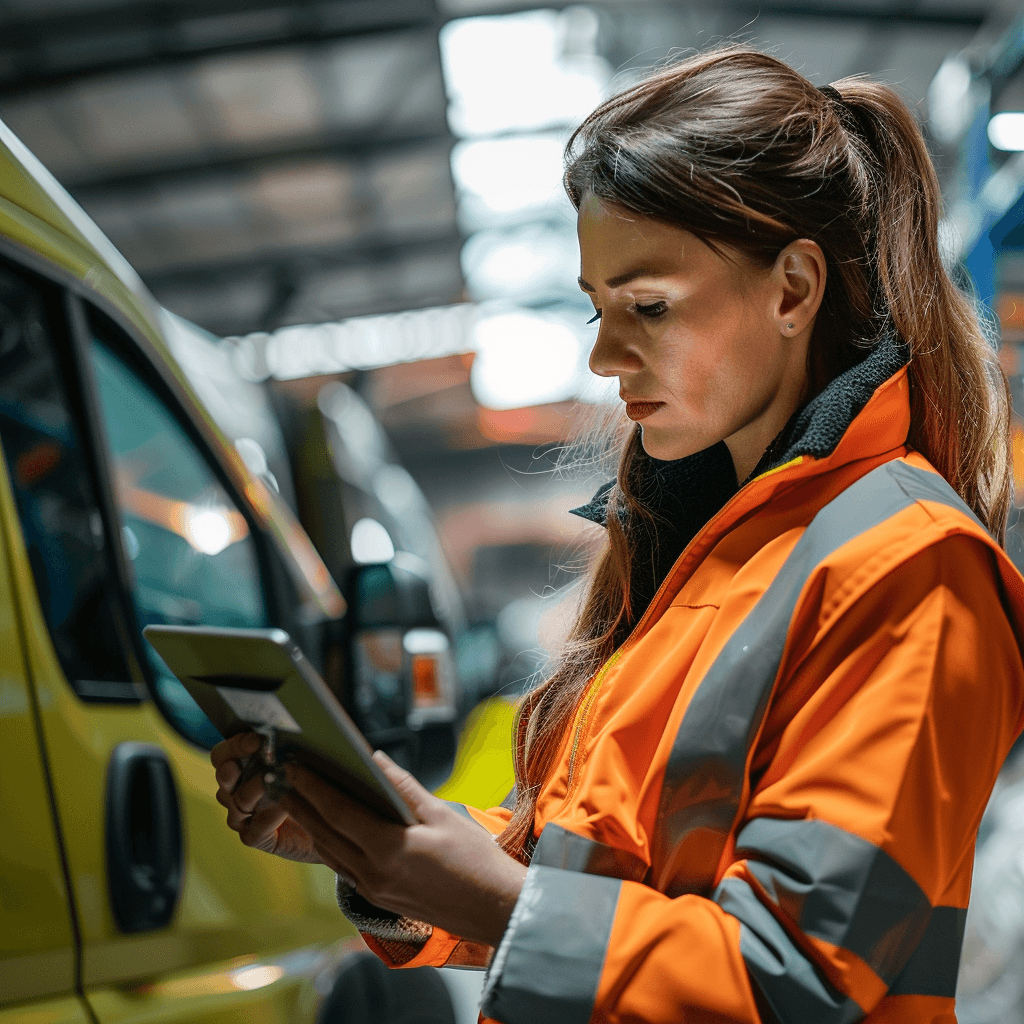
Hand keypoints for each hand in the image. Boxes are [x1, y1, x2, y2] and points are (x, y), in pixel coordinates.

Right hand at [211, 732, 323, 863]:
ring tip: (278, 782)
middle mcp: (235, 791)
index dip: (235, 746)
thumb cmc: (313, 784)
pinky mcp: (255, 837)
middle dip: (237, 766)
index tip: (259, 740)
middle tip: (257, 762)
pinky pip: (254, 828)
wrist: (328, 821)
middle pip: (223, 775)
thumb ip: (288, 749)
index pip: (222, 755)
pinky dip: (270, 817)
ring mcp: (242, 817)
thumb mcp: (302, 762)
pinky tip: (285, 807)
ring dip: (258, 789)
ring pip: (237, 801)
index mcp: (241, 767)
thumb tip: (288, 733)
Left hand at [276, 751, 527, 945]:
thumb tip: (374, 759)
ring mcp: (373, 889)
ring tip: (295, 795)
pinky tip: (324, 826)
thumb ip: (402, 787)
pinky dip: (328, 842)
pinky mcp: (378, 896)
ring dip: (309, 823)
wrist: (493, 908)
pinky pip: (342, 865)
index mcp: (389, 850)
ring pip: (329, 851)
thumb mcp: (441, 813)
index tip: (294, 764)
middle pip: (324, 832)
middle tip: (281, 774)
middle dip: (300, 802)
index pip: (338, 812)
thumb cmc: (474, 858)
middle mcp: (373, 873)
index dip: (312, 786)